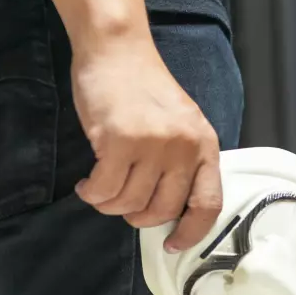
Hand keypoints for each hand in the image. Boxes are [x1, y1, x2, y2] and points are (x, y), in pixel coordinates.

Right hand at [71, 33, 221, 251]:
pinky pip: (104, 190)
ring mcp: (153, 144)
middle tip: (122, 204)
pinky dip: (92, 193)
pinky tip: (88, 183)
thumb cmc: (143, 89)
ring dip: (108, 204)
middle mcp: (184, 148)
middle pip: (162, 210)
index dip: (191, 232)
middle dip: (137, 217)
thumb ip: (180, 162)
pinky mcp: (120, 141)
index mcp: (204, 146)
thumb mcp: (180, 125)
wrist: (117, 50)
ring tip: (99, 188)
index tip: (172, 244)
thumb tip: (167, 210)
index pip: (208, 204)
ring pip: (129, 203)